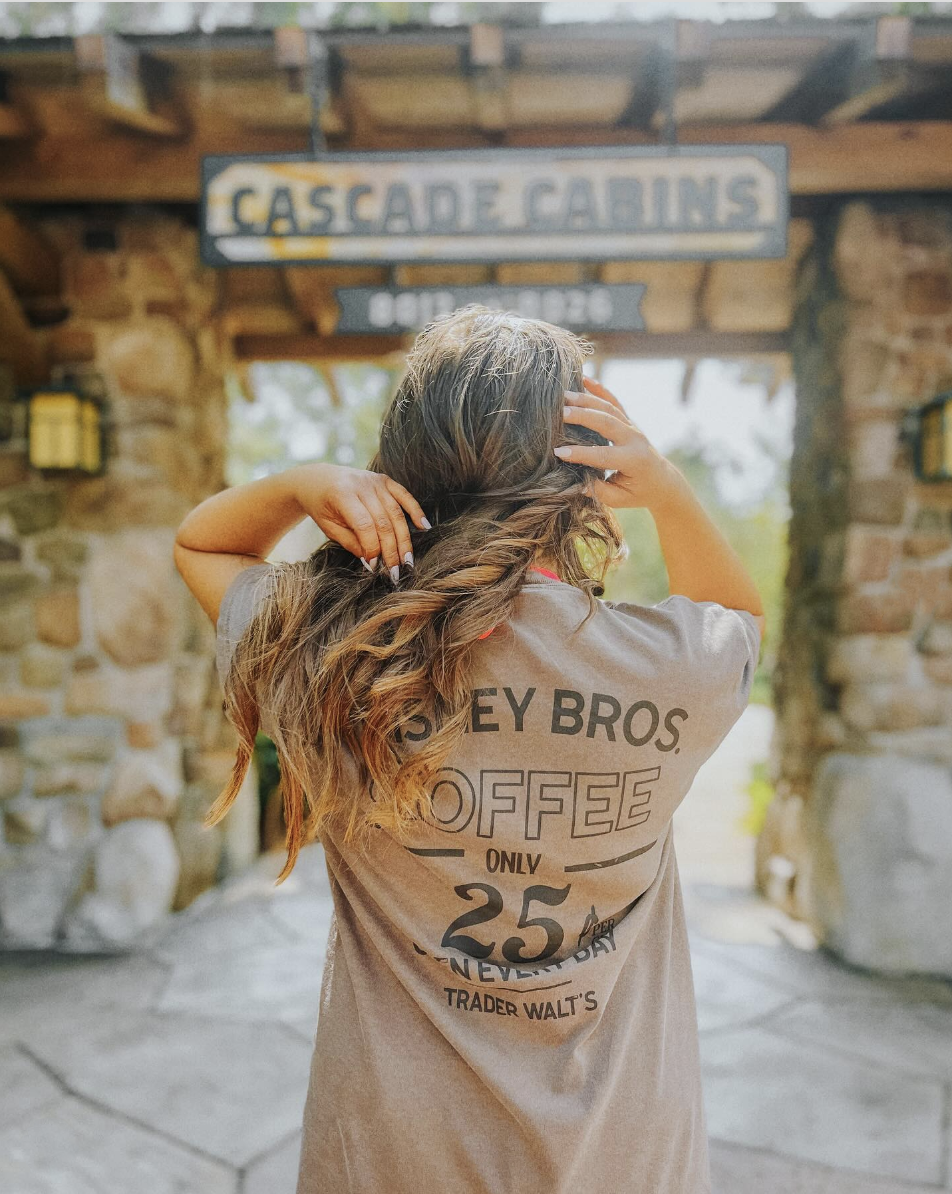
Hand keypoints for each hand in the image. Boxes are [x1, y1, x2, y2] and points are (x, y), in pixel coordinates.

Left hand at [289, 463, 430, 579]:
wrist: (318, 479)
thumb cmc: (322, 506)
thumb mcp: (328, 527)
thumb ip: (350, 543)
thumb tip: (372, 562)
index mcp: (343, 495)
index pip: (364, 525)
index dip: (372, 548)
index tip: (375, 566)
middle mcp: (362, 485)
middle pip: (384, 522)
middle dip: (391, 549)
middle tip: (396, 572)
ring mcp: (376, 481)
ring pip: (396, 513)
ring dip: (404, 539)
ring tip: (408, 560)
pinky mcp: (385, 480)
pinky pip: (405, 496)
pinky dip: (416, 511)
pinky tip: (424, 527)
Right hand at [555, 377, 680, 509]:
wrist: (662, 479)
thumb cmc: (638, 492)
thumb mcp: (620, 499)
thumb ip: (598, 490)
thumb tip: (576, 480)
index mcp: (633, 460)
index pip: (603, 455)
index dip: (581, 454)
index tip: (558, 453)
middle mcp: (634, 439)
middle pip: (607, 422)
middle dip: (583, 416)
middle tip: (560, 412)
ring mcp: (632, 426)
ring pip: (609, 408)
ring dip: (586, 400)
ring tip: (564, 395)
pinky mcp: (629, 420)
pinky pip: (614, 401)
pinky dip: (599, 388)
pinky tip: (584, 378)